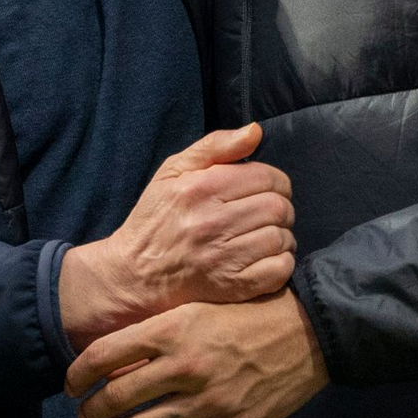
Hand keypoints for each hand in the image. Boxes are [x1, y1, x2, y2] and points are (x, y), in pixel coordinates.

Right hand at [58, 124, 294, 349]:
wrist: (134, 274)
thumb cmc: (157, 216)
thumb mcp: (174, 169)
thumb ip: (216, 145)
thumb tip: (255, 130)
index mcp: (202, 188)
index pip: (266, 177)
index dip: (277, 181)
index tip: (271, 188)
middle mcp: (213, 222)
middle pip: (277, 208)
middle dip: (283, 207)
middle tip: (273, 212)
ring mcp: (222, 258)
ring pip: (280, 238)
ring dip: (284, 235)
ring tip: (270, 234)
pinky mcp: (230, 287)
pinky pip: (277, 271)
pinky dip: (282, 262)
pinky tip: (269, 256)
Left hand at [66, 290, 328, 417]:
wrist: (309, 332)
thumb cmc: (254, 309)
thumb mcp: (205, 304)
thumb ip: (165, 327)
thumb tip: (121, 353)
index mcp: (177, 326)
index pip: (108, 352)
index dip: (79, 371)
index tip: (70, 382)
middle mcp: (185, 364)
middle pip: (116, 396)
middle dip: (91, 409)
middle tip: (84, 412)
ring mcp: (206, 400)